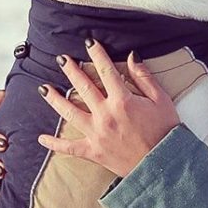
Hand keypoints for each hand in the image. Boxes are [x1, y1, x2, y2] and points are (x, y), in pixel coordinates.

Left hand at [36, 40, 180, 176]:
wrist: (164, 164)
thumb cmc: (166, 131)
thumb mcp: (161, 100)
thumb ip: (144, 78)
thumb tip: (132, 57)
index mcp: (122, 100)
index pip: (106, 71)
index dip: (97, 54)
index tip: (89, 42)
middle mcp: (105, 115)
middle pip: (83, 87)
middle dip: (71, 70)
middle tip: (61, 59)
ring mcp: (97, 133)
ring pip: (70, 112)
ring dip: (55, 99)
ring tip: (43, 88)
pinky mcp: (94, 151)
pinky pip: (70, 147)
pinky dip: (55, 143)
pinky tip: (42, 138)